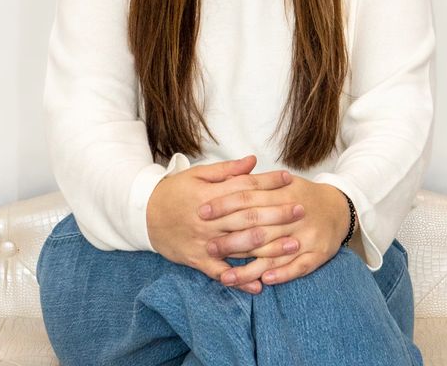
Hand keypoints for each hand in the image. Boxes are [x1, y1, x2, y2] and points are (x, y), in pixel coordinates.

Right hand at [146, 154, 293, 293]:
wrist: (144, 215)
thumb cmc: (175, 192)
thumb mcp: (198, 175)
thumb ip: (227, 171)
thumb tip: (253, 161)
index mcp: (211, 196)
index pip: (246, 188)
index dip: (269, 183)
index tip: (291, 179)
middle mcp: (210, 220)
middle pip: (249, 216)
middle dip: (277, 214)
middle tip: (301, 210)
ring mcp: (205, 242)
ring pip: (241, 246)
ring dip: (269, 247)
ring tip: (294, 245)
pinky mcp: (198, 260)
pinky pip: (222, 273)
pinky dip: (240, 280)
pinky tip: (261, 285)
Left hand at [198, 175, 351, 288]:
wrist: (339, 207)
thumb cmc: (302, 195)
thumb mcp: (282, 181)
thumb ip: (256, 181)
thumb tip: (226, 177)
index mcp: (283, 191)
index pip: (248, 196)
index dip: (224, 204)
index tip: (202, 212)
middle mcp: (295, 213)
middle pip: (258, 226)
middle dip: (231, 238)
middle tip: (208, 246)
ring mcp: (307, 235)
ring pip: (275, 253)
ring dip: (250, 267)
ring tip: (226, 277)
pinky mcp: (318, 253)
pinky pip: (299, 267)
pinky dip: (281, 274)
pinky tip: (263, 281)